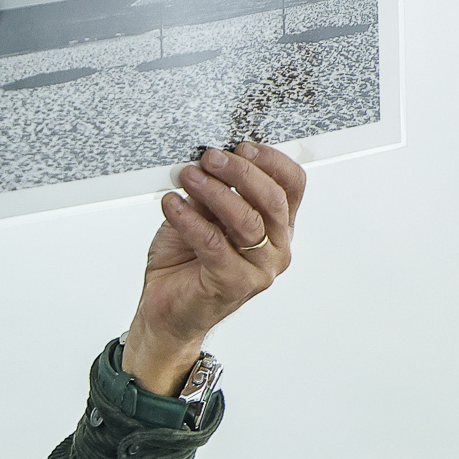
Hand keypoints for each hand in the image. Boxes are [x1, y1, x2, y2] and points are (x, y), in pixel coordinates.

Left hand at [122, 141, 305, 394]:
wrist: (166, 311)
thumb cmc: (185, 264)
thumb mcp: (201, 218)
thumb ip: (212, 194)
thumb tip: (208, 162)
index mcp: (277, 228)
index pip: (292, 187)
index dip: (271, 161)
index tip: (242, 146)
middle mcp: (276, 248)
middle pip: (272, 200)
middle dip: (240, 172)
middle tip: (210, 157)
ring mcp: (258, 269)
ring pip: (247, 221)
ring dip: (215, 191)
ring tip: (188, 176)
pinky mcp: (232, 283)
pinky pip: (212, 243)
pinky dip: (189, 219)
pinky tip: (171, 204)